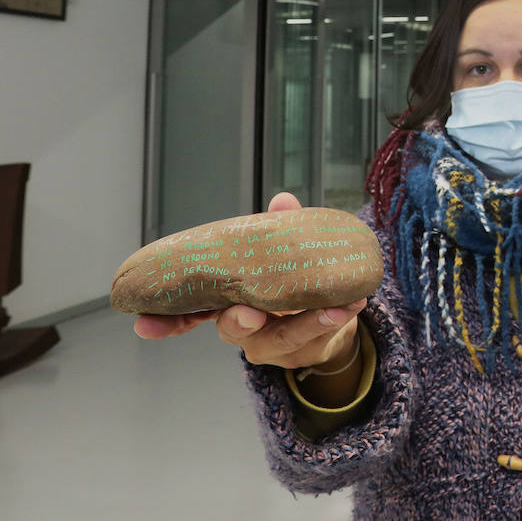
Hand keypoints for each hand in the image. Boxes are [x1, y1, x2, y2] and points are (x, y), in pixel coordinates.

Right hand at [132, 192, 366, 373]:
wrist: (328, 317)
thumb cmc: (288, 282)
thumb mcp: (278, 254)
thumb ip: (277, 231)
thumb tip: (283, 201)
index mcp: (228, 303)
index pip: (191, 314)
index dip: (167, 321)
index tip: (142, 324)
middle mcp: (247, 327)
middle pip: (233, 328)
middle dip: (239, 322)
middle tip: (248, 312)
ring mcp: (276, 342)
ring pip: (284, 337)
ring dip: (309, 321)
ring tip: (334, 308)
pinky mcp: (308, 346)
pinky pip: (321, 335)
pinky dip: (337, 317)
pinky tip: (352, 302)